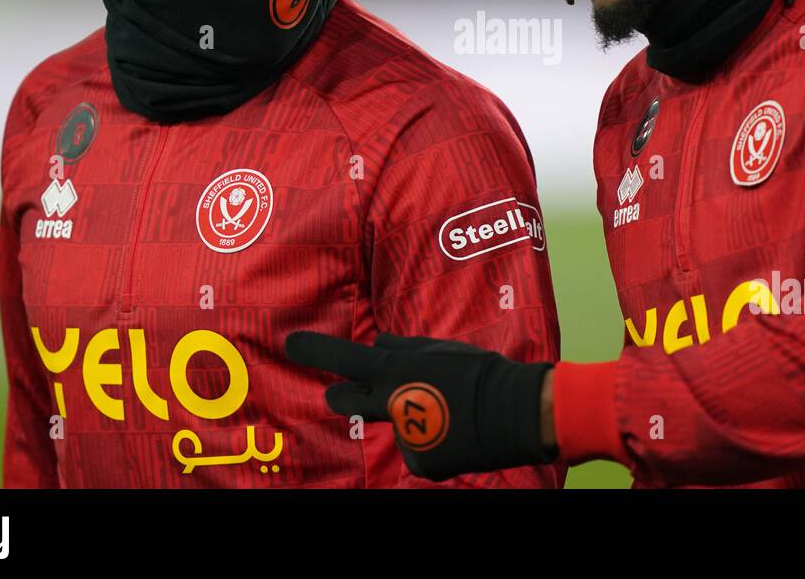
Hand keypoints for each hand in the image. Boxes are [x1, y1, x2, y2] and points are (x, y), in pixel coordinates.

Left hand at [284, 331, 555, 480]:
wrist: (514, 413)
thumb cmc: (479, 373)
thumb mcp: (438, 350)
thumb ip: (402, 350)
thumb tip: (377, 347)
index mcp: (396, 370)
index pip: (343, 357)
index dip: (313, 350)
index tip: (290, 344)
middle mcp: (391, 404)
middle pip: (347, 399)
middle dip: (343, 395)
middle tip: (350, 393)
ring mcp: (403, 436)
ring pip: (395, 424)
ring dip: (412, 420)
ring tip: (450, 413)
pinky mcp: (420, 461)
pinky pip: (418, 449)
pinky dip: (432, 444)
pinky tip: (455, 435)